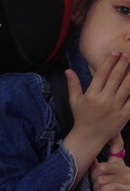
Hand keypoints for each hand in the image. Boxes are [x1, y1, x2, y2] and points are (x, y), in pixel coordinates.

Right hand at [64, 52, 129, 173]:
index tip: (115, 52)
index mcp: (91, 95)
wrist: (89, 138)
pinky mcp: (125, 115)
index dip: (109, 62)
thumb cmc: (82, 118)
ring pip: (127, 86)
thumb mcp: (74, 101)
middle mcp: (104, 99)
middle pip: (116, 77)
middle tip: (128, 54)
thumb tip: (68, 70)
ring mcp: (115, 107)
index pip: (101, 74)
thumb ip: (73, 84)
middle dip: (123, 64)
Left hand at [92, 134, 129, 190]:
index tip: (107, 143)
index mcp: (120, 166)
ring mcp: (128, 179)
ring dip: (97, 187)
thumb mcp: (105, 180)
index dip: (111, 144)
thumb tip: (90, 158)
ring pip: (102, 178)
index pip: (116, 150)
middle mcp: (125, 170)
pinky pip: (109, 186)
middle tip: (97, 185)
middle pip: (101, 167)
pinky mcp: (127, 189)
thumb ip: (99, 169)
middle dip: (94, 178)